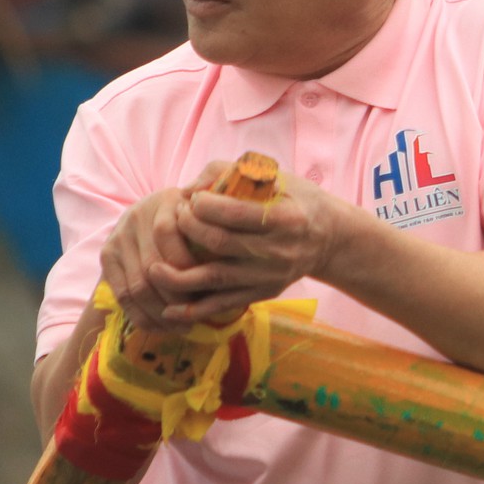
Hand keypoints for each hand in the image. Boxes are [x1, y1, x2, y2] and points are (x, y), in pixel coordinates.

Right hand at [98, 185, 208, 331]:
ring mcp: (118, 237)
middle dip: (177, 299)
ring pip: (137, 286)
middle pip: (154, 268)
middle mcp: (137, 216)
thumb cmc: (194, 219)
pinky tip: (161, 327)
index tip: (210, 291)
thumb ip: (221, 225)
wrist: (151, 212)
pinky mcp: (106, 255)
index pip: (169, 236)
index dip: (188, 269)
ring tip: (182, 328)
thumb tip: (241, 249)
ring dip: (160, 314)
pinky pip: (122, 295)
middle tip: (197, 319)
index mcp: (167, 202)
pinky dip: (142, 316)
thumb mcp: (210, 214)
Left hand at [148, 162, 350, 323]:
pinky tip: (170, 309)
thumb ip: (228, 174)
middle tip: (174, 220)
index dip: (202, 205)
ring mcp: (270, 275)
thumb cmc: (295, 200)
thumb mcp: (273, 177)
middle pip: (220, 243)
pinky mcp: (264, 292)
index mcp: (284, 218)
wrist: (330, 239)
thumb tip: (189, 189)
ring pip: (216, 278)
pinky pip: (225, 303)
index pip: (233, 213)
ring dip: (179, 276)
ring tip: (153, 269)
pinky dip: (196, 308)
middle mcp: (279, 250)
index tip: (191, 199)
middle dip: (187, 230)